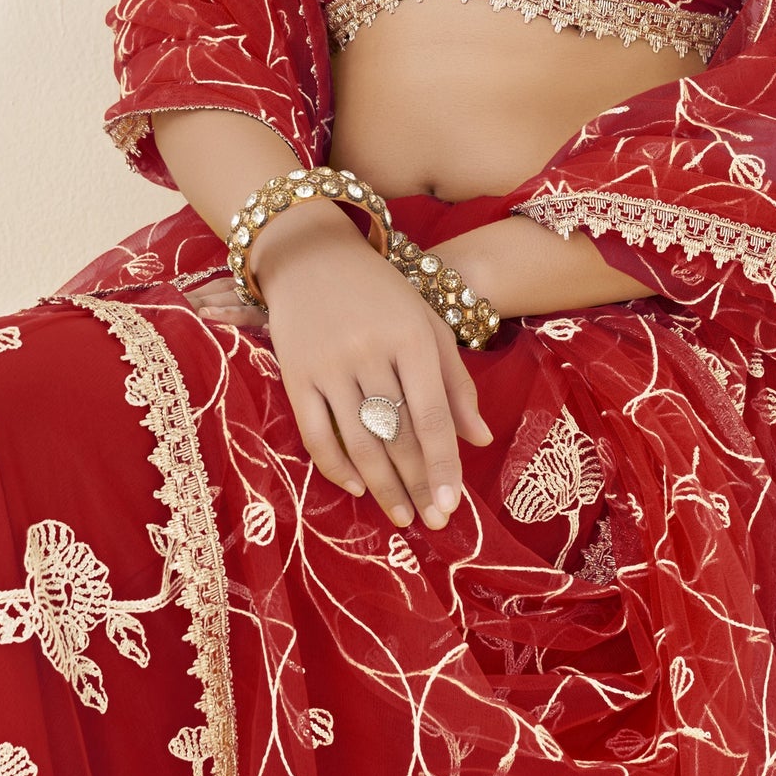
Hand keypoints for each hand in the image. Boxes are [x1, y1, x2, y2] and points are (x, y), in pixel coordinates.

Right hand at [211, 208, 492, 529]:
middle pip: (396, 435)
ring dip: (381, 485)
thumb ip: (455, 382)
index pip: (432, 415)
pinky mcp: (295, 373)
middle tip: (431, 521)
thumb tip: (479, 440)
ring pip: (358, 441)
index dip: (443, 465)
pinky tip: (356, 487)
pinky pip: (315, 432)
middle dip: (417, 484)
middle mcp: (369, 352)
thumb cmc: (381, 292)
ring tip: (400, 515)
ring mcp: (329, 364)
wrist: (311, 255)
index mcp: (411, 337)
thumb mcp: (427, 324)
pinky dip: (335, 466)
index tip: (452, 505)